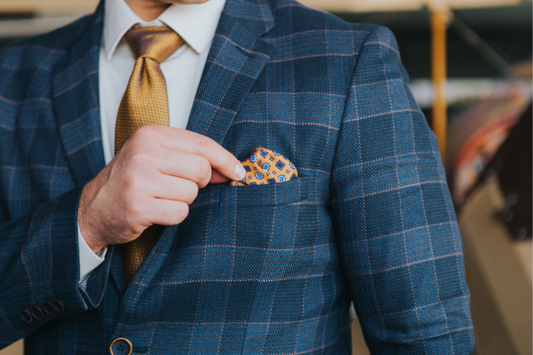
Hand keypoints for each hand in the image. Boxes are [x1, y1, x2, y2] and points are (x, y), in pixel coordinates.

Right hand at [77, 126, 244, 252]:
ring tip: (160, 198)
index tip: (238, 172)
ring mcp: (139, 180)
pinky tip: (156, 211)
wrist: (93, 208)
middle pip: (201, 170)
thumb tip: (231, 169)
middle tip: (178, 187)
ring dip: (183, 200)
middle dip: (199, 183)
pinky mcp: (138, 206)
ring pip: (191, 192)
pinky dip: (174, 215)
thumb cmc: (132, 180)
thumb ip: (191, 156)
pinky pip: (180, 212)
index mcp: (151, 135)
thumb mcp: (156, 156)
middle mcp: (144, 153)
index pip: (202, 144)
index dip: (225, 160)